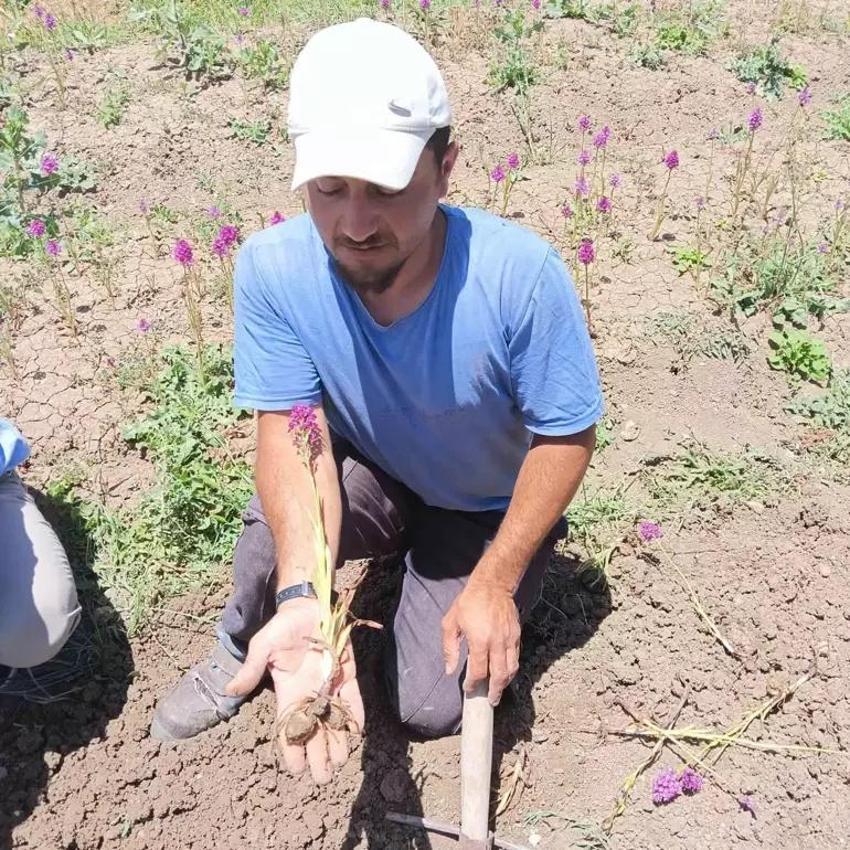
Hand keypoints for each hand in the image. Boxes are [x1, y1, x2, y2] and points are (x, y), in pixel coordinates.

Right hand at [226, 598, 364, 783]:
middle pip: (314, 731)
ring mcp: (328, 684)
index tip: (296, 769)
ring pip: (333, 720)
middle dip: (317, 754)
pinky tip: (357, 732)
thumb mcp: (262, 646)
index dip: (292, 749)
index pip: (289, 728)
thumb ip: (250, 668)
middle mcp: (309, 693)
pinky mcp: (346, 674)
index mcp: (287, 692)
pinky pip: (352, 698)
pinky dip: (355, 715)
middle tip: (323, 778)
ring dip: (337, 741)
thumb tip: (230, 690)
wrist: (308, 606)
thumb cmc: (283, 626)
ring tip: (339, 763)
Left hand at [441, 578, 520, 706]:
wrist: (493, 585)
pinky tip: (505, 673)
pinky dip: (512, 669)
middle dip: (495, 691)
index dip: (474, 684)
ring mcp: (510, 639)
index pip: (479, 671)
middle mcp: (497, 642)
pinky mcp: (517, 635)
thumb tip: (450, 670)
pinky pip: (516, 657)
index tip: (469, 688)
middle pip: (500, 675)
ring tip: (499, 690)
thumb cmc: (469, 602)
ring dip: (506, 683)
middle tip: (491, 701)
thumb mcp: (451, 622)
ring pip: (512, 669)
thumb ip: (449, 648)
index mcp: (480, 640)